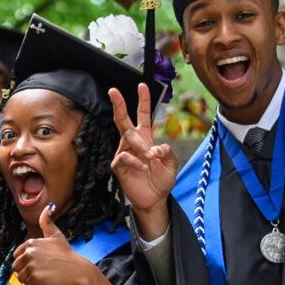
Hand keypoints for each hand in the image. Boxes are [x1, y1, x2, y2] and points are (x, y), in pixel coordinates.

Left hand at [11, 203, 95, 284]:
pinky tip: (45, 280)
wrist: (77, 270)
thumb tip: (48, 207)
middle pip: (16, 267)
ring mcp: (31, 266)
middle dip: (26, 270)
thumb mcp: (56, 235)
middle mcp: (29, 253)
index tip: (37, 262)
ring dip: (29, 279)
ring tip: (43, 275)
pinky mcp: (35, 278)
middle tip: (41, 270)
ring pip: (20, 277)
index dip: (26, 260)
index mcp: (31, 243)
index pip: (16, 255)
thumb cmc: (66, 253)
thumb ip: (47, 221)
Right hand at [106, 83, 172, 231]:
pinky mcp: (118, 166)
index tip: (142, 85)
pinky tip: (144, 167)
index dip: (143, 100)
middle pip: (122, 119)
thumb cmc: (162, 179)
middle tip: (113, 90)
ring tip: (149, 157)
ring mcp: (124, 152)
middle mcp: (132, 142)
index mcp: (145, 137)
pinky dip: (136, 161)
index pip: (143, 115)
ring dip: (139, 145)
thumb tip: (154, 148)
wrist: (154, 199)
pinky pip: (124, 156)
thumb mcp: (171, 163)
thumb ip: (166, 151)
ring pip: (127, 137)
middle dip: (118, 103)